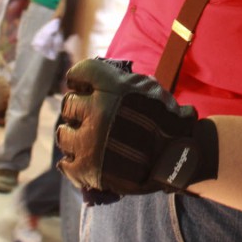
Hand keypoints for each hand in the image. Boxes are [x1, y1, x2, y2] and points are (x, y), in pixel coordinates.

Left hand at [56, 58, 217, 194]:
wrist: (179, 158)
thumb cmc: (168, 121)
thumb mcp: (150, 88)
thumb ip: (122, 82)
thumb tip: (97, 81)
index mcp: (113, 87)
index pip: (80, 72)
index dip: (79, 78)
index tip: (80, 84)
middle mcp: (97, 110)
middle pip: (69, 103)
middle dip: (78, 108)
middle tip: (87, 115)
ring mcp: (89, 141)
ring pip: (63, 133)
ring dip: (72, 135)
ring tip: (85, 139)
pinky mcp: (87, 168)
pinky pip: (65, 163)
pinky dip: (72, 162)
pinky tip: (81, 158)